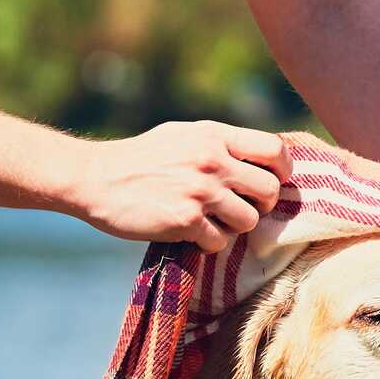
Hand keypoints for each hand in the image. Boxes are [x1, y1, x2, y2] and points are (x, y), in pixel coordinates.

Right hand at [63, 121, 292, 251]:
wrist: (96, 178)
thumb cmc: (141, 159)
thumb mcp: (183, 136)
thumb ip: (219, 145)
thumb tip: (261, 161)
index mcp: (214, 135)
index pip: (275, 150)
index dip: (283, 171)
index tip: (272, 183)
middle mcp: (212, 160)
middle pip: (270, 191)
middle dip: (261, 206)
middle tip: (241, 210)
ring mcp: (200, 191)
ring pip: (249, 221)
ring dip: (234, 228)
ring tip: (211, 222)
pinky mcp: (185, 220)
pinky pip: (220, 242)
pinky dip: (209, 243)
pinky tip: (190, 233)